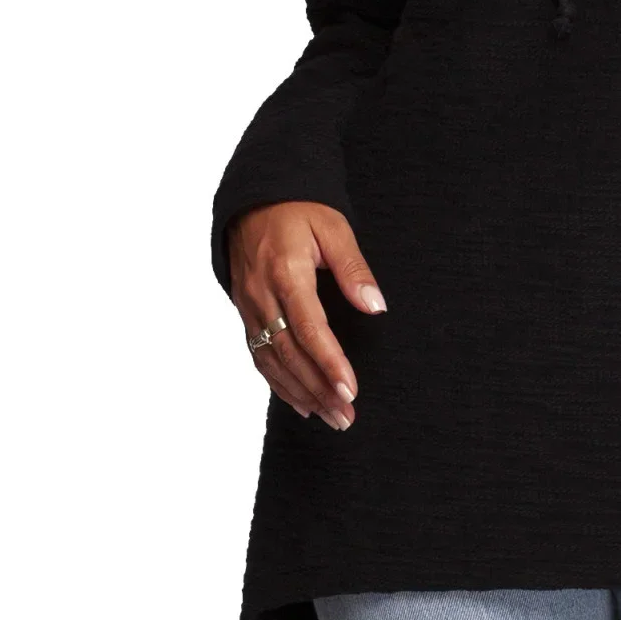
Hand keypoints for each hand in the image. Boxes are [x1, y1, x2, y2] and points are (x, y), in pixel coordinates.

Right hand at [227, 201, 384, 430]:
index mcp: (286, 272)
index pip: (309, 328)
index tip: (350, 390)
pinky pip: (260, 356)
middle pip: (289, 353)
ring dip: (301, 394)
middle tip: (346, 416)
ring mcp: (249, 306)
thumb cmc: (299, 211)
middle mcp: (262, 294)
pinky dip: (279, 384)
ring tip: (331, 418)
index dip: (329, 363)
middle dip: (318, 389)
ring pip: (272, 361)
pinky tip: (301, 404)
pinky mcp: (245, 313)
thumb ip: (353, 268)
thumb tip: (375, 307)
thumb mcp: (333, 227)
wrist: (254, 201)